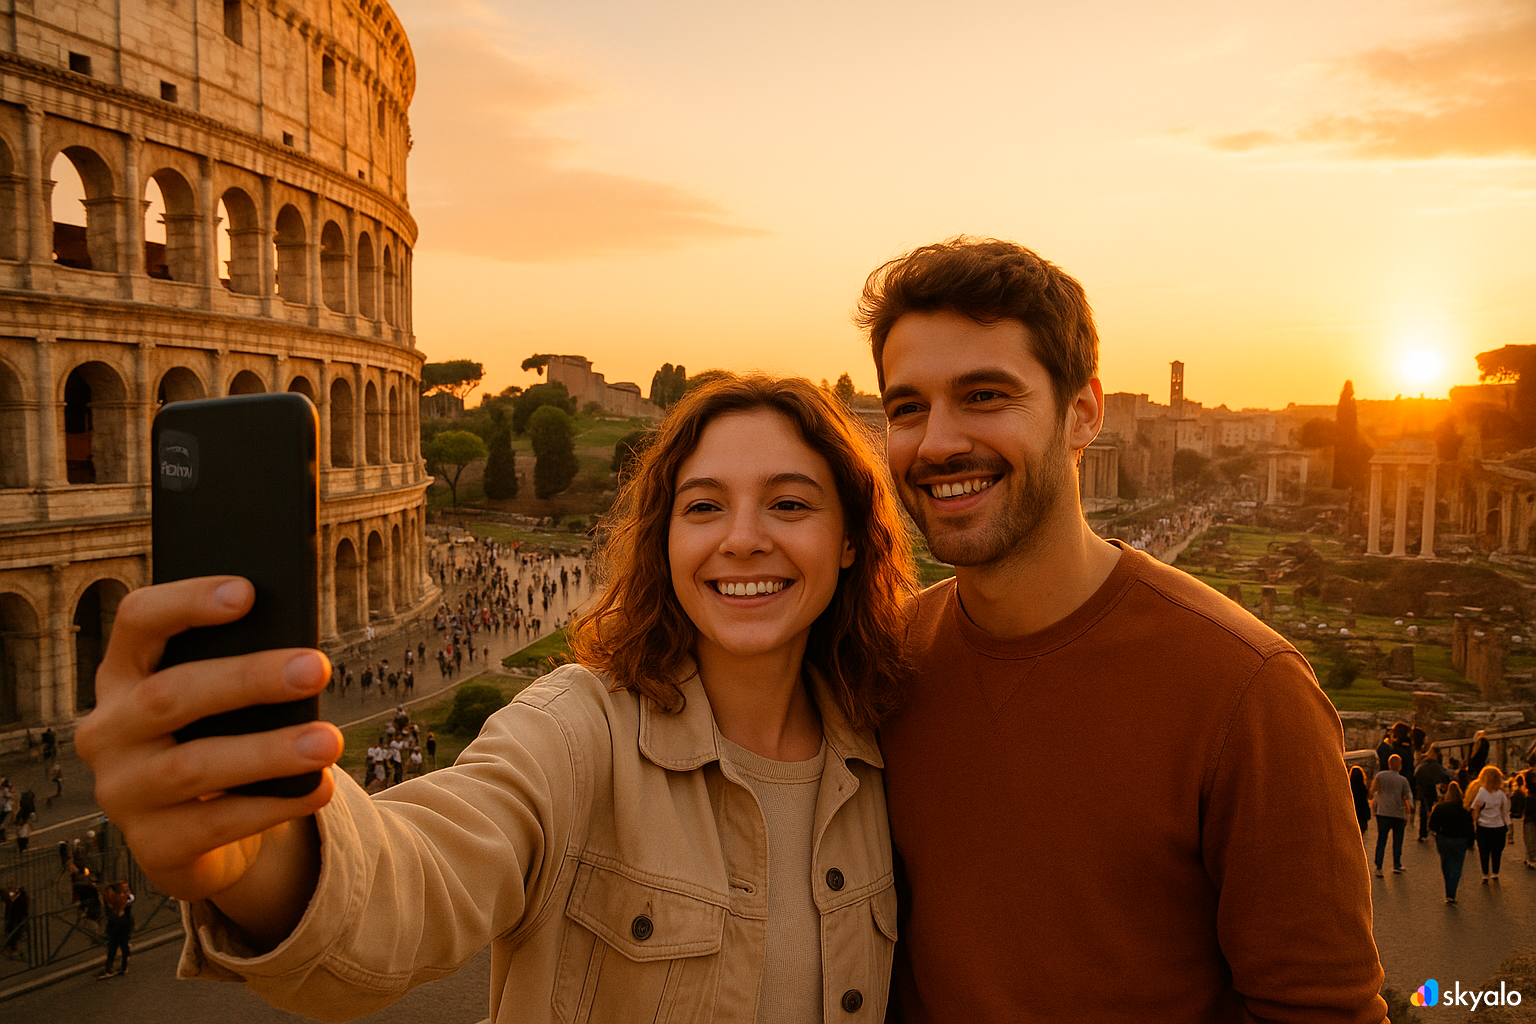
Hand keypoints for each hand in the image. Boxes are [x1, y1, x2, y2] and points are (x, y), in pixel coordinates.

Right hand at [75, 577, 341, 907]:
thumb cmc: (221, 736)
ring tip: (329, 740)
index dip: (187, 602)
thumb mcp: (225, 700)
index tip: (248, 591)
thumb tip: (303, 655)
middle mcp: (109, 730)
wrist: (202, 830)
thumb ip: (244, 669)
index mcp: (124, 674)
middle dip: (248, 679)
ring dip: (269, 752)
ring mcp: (122, 791)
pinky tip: (319, 788)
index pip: (138, 621)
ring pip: (193, 766)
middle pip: (170, 695)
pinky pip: (214, 824)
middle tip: (318, 667)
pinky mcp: (151, 844)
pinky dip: (274, 805)